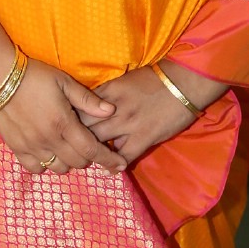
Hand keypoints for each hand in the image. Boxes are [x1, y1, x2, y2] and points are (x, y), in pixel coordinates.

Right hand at [0, 59, 125, 175]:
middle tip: (88, 146)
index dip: (108, 159)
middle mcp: (48, 140)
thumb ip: (88, 100)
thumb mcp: (64, 82)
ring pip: (57, 168)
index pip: (91, 150)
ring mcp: (31, 146)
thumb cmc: (35, 76)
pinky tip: (48, 153)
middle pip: (77, 163)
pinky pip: (35, 168)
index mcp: (63, 123)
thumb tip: (111, 110)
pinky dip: (45, 165)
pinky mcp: (16, 148)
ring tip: (68, 148)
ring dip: (68, 162)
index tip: (119, 165)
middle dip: (88, 158)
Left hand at [79, 67, 197, 164]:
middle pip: (82, 127)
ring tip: (87, 160)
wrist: (183, 81)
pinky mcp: (143, 137)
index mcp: (107, 91)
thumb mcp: (124, 80)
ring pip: (98, 144)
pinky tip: (109, 170)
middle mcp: (113, 109)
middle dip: (74, 138)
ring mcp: (127, 124)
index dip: (69, 118)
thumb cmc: (154, 78)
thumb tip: (89, 105)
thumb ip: (106, 94)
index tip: (65, 126)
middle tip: (70, 147)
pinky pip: (123, 156)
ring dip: (91, 153)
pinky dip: (114, 165)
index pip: (78, 107)